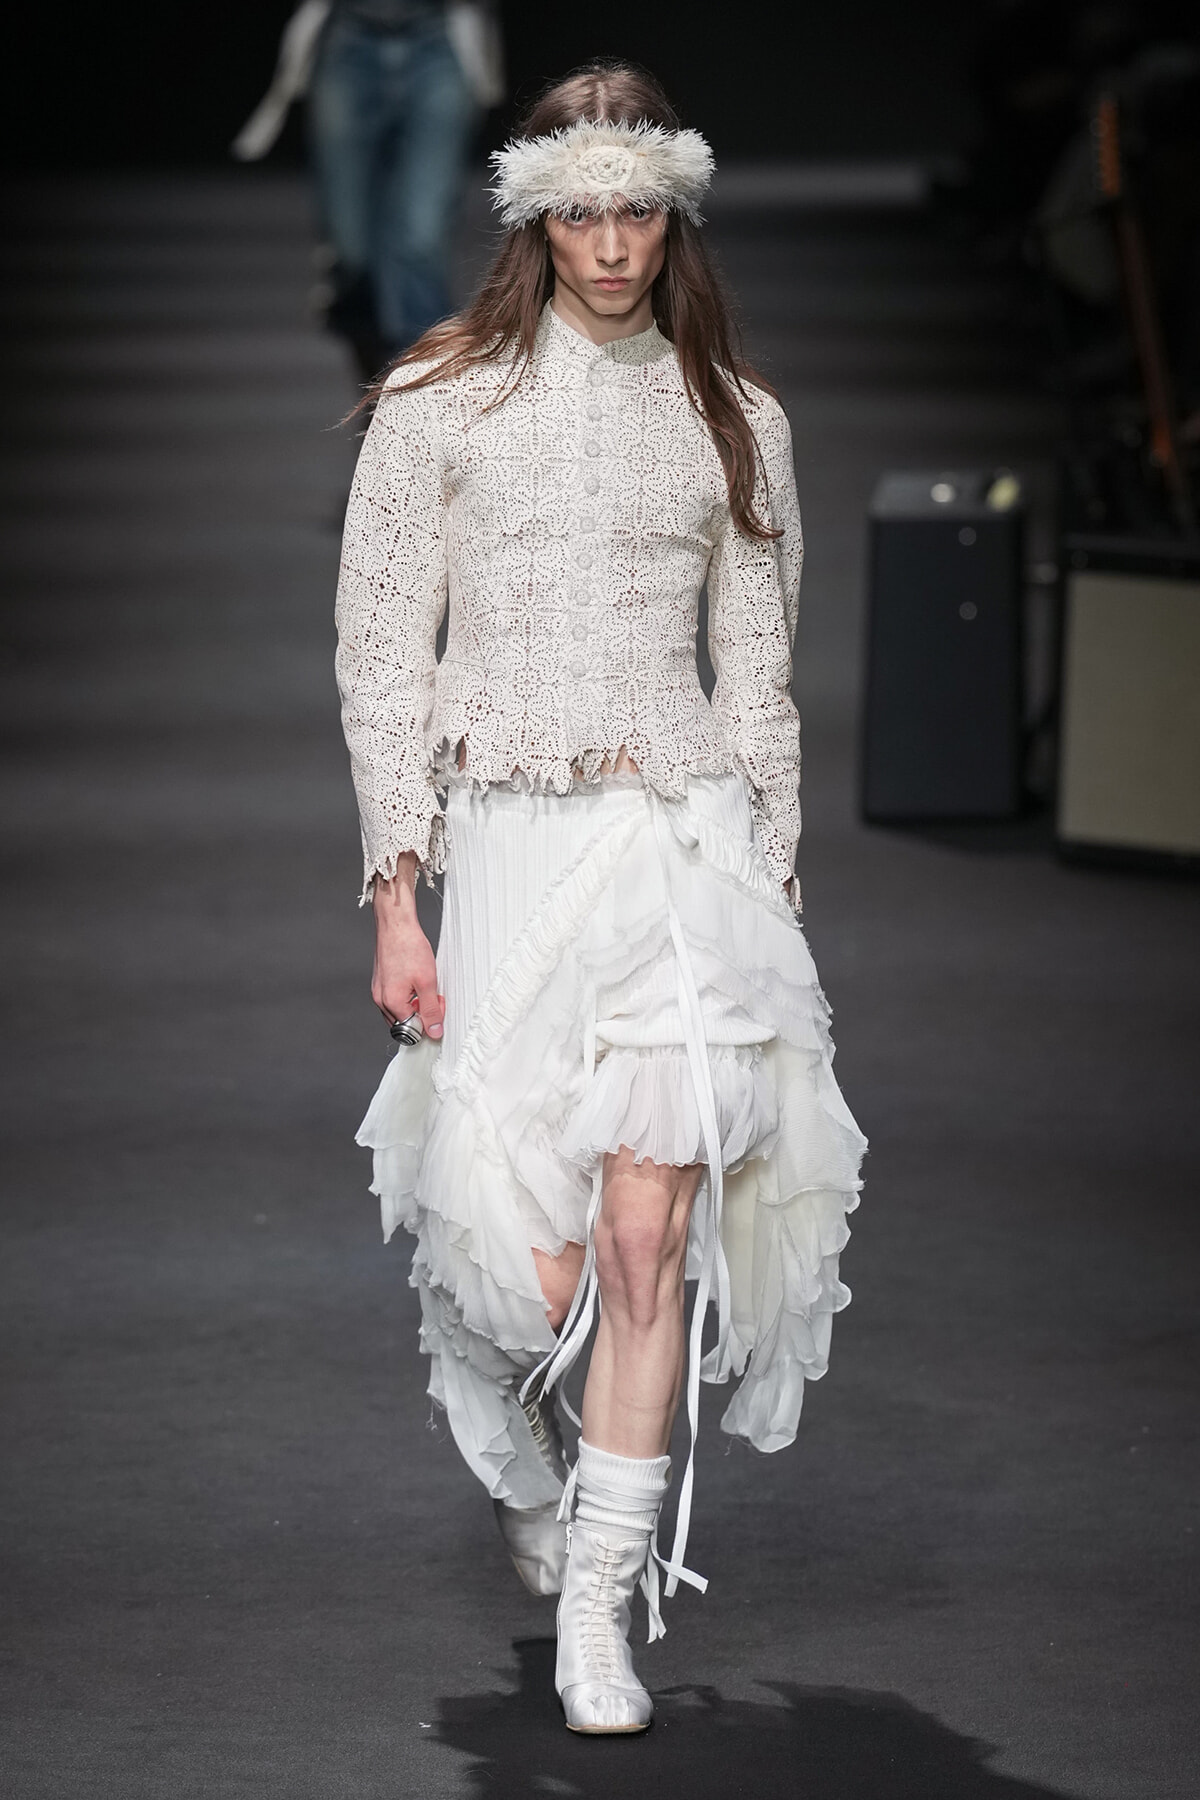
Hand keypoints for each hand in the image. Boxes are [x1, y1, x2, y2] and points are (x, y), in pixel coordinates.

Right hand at [371, 855, 444, 1039]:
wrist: (396, 925)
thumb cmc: (409, 948)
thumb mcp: (428, 982)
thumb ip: (431, 1010)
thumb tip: (435, 1032)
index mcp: (392, 1003)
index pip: (412, 1030)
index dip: (429, 1021)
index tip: (438, 1004)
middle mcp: (381, 1000)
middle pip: (404, 1023)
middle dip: (421, 1014)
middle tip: (433, 994)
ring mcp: (379, 991)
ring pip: (400, 1010)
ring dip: (416, 1004)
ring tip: (424, 984)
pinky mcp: (380, 982)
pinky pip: (396, 998)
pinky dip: (408, 994)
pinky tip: (416, 979)